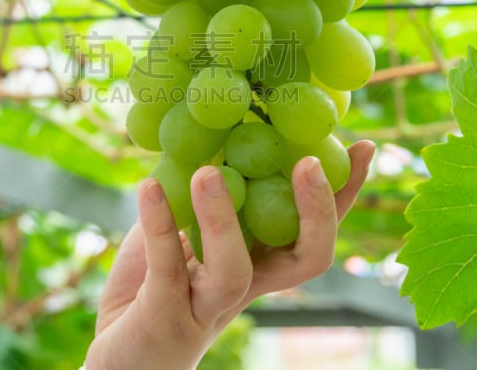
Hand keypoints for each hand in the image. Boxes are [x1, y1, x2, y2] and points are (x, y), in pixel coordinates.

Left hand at [85, 140, 374, 369]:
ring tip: (208, 172)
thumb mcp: (181, 233)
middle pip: (303, 261)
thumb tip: (215, 129)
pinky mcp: (164, 315)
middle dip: (317, 213)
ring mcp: (206, 307)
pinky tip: (149, 186)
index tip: (362, 148)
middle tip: (310, 161)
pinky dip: (159, 223)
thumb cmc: (150, 288)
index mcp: (257, 266)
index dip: (342, 196)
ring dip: (224, 218)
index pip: (314, 233)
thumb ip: (200, 195)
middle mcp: (244, 289)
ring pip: (232, 270)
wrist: (114, 361)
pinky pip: (166, 267)